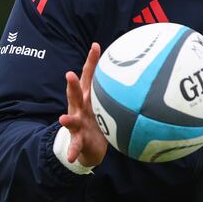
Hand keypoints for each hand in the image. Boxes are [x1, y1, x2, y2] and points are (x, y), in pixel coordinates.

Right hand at [58, 43, 107, 166]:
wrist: (90, 145)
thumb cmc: (98, 118)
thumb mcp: (105, 101)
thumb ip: (115, 87)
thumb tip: (140, 69)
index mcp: (88, 96)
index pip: (89, 75)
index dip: (92, 61)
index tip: (96, 46)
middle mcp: (80, 107)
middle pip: (75, 93)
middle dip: (72, 84)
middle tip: (70, 74)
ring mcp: (78, 123)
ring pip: (71, 120)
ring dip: (67, 120)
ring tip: (63, 119)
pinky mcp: (78, 139)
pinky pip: (75, 145)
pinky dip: (72, 150)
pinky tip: (70, 156)